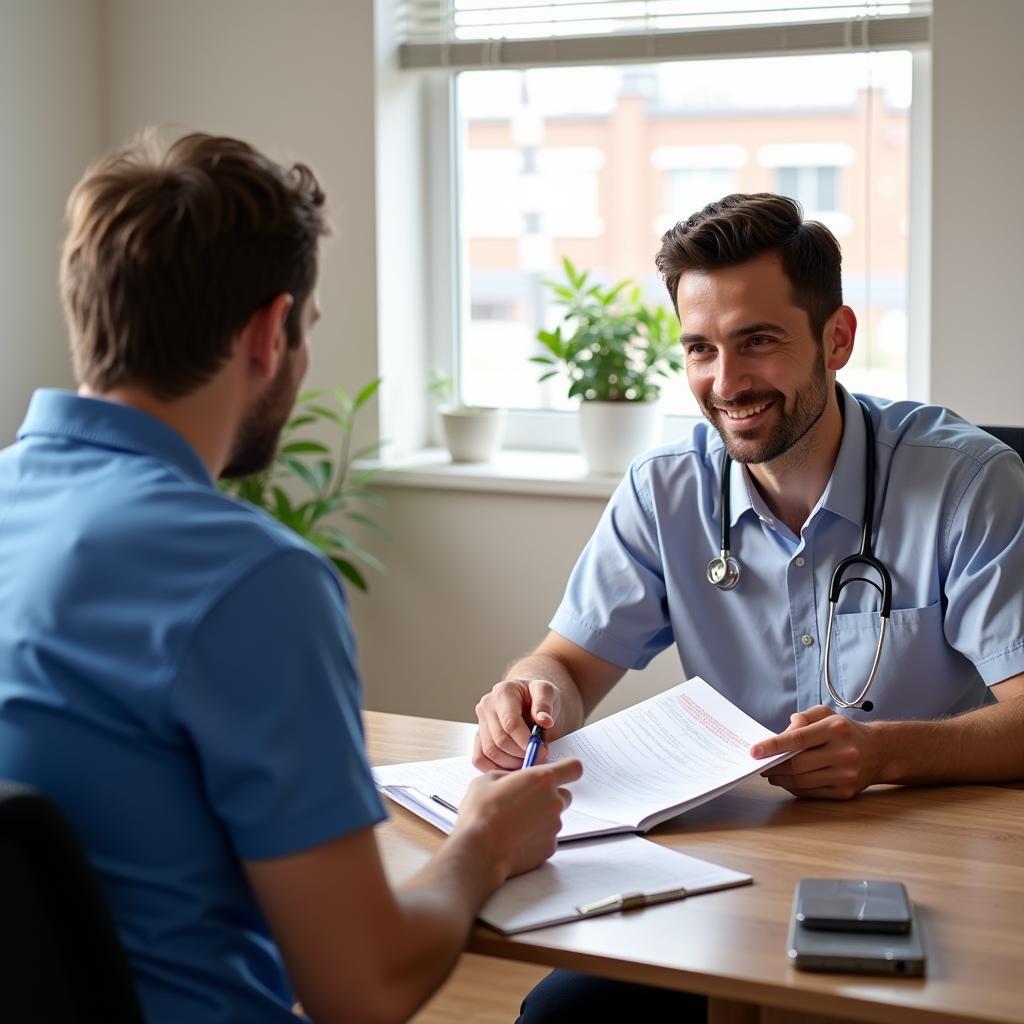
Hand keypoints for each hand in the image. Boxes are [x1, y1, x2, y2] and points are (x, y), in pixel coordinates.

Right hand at [455, 757, 582, 879]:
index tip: (562, 772)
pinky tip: (516, 838)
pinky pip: (547, 837)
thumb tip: (512, 779)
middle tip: (527, 801)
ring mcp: (554, 826)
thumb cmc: (481, 815)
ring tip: (515, 823)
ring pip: (554, 817)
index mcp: (542, 779)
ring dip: (541, 818)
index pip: (573, 768)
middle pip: (565, 795)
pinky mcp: (550, 847)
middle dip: (550, 796)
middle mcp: (553, 801)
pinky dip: (536, 837)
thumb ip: (508, 775)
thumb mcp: (487, 780)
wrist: (479, 851)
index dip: (568, 769)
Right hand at [472, 677, 562, 770]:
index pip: (510, 722)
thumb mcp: (548, 692)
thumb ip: (545, 704)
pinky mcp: (478, 737)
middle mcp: (487, 705)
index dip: (525, 741)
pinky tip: (513, 766)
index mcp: (504, 692)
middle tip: (538, 757)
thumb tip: (544, 721)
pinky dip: (495, 768)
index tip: (542, 750)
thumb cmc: (539, 697)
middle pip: (499, 739)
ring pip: (489, 751)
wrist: (531, 700)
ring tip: (528, 759)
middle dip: (521, 754)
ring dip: (511, 763)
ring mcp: (480, 722)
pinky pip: (479, 759)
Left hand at [751, 706, 879, 799]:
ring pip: (802, 781)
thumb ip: (802, 719)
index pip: (799, 739)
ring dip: (780, 779)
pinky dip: (794, 788)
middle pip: (798, 764)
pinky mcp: (846, 792)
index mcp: (836, 729)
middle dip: (773, 766)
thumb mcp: (826, 714)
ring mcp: (846, 775)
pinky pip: (811, 793)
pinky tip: (786, 781)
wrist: (880, 752)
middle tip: (759, 765)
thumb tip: (781, 736)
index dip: (773, 746)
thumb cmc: (845, 730)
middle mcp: (844, 753)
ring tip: (770, 773)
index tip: (754, 751)